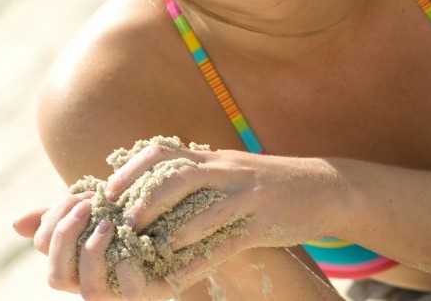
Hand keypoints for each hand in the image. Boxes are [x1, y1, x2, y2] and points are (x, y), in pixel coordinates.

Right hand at [14, 193, 171, 299]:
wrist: (181, 225)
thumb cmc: (134, 216)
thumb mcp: (103, 207)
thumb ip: (67, 212)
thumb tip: (17, 223)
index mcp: (75, 259)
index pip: (43, 247)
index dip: (55, 219)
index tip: (84, 195)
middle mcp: (89, 281)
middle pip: (56, 276)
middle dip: (67, 236)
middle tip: (90, 205)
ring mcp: (116, 293)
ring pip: (89, 292)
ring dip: (94, 253)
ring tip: (110, 222)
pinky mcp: (146, 293)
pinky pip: (130, 292)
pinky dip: (129, 264)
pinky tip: (136, 240)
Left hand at [104, 143, 348, 287]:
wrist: (323, 187)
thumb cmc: (270, 183)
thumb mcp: (233, 172)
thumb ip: (201, 177)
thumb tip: (157, 190)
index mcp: (215, 159)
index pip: (164, 152)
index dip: (132, 169)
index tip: (107, 191)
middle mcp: (226, 172)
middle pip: (178, 175)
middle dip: (144, 198)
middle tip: (122, 222)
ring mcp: (245, 196)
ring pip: (201, 208)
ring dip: (168, 230)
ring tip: (144, 248)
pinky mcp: (262, 222)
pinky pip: (225, 243)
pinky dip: (197, 261)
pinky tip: (176, 278)